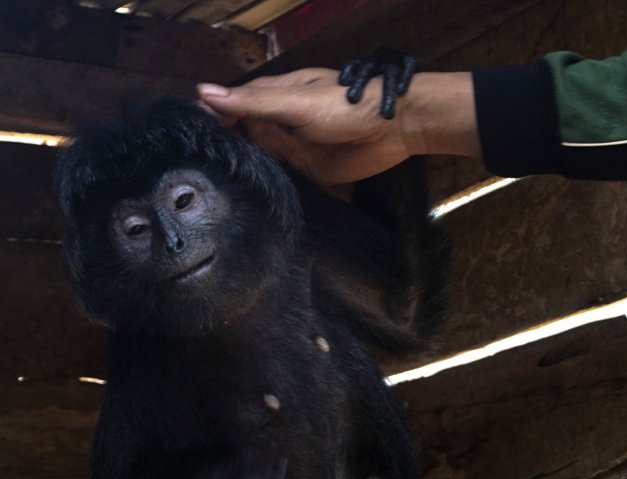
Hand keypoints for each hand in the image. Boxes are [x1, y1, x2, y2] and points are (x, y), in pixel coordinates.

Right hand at [198, 69, 479, 184]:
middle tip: (188, 166)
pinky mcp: (305, 166)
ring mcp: (290, 144)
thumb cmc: (347, 106)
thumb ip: (254, 104)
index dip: (210, 117)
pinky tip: (240, 190)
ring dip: (238, 163)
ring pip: (256, 152)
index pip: (231, 104)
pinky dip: (261, 178)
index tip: (186, 135)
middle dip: (220, 143)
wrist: (394, 129)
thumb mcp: (295, 102)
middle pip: (240, 131)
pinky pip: (277, 171)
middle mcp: (277, 119)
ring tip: (204, 182)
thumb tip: (204, 93)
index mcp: (273, 95)